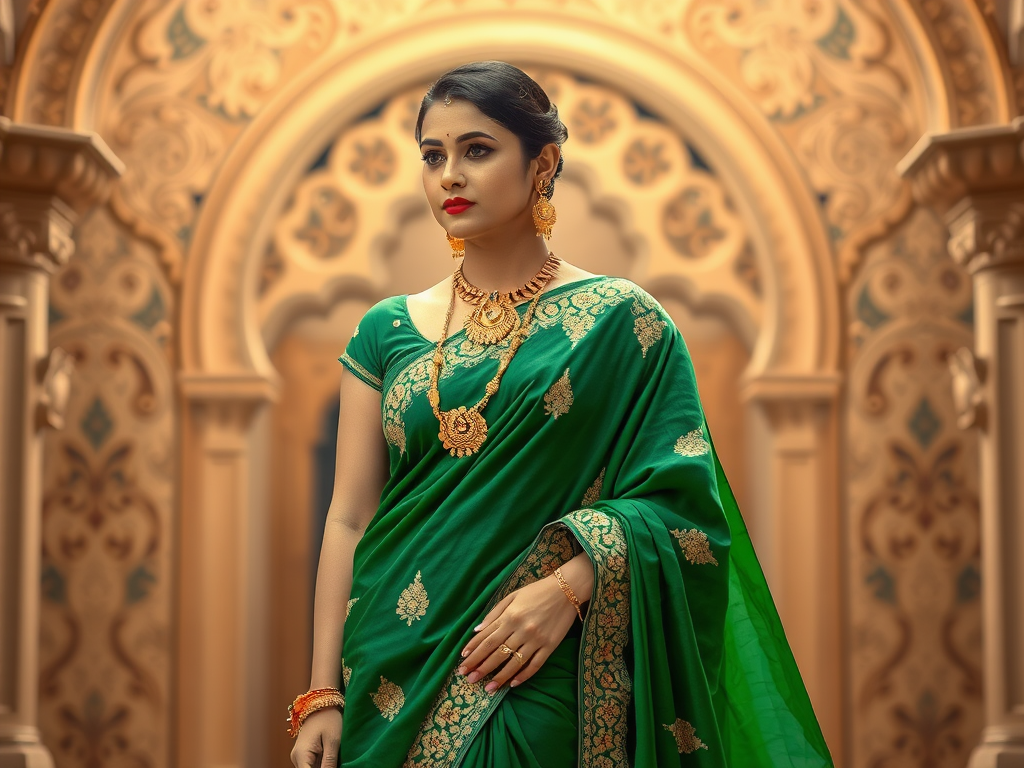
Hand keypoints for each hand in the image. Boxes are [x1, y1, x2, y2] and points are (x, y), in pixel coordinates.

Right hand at [290, 707, 341, 767]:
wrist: (323, 703)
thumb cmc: (329, 718)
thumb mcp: (333, 741)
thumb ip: (330, 762)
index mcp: (301, 754)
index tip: (331, 767)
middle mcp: (296, 757)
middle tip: (335, 762)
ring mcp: (299, 756)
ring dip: (323, 767)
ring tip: (333, 757)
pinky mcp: (304, 754)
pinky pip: (312, 765)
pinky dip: (322, 764)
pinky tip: (330, 758)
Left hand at [457, 574, 579, 692]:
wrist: (567, 589)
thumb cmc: (537, 591)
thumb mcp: (512, 596)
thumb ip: (494, 614)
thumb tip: (477, 630)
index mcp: (510, 616)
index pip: (487, 638)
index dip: (474, 651)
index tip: (462, 661)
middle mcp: (521, 630)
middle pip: (497, 653)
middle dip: (481, 667)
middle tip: (468, 678)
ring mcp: (536, 640)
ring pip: (514, 663)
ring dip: (499, 677)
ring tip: (488, 688)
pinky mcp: (550, 646)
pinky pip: (535, 665)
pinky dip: (523, 675)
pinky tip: (513, 684)